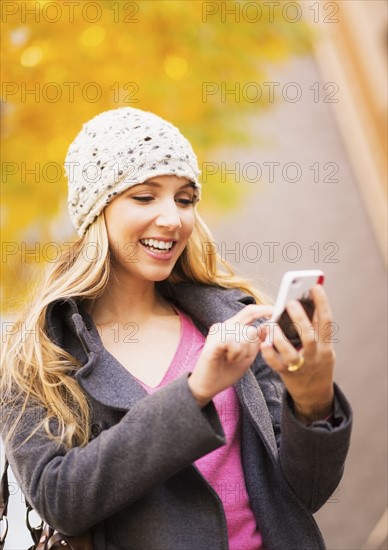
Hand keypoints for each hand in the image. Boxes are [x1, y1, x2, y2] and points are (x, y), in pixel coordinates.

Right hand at [188, 304, 273, 406]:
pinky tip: (227, 359)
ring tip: (230, 359)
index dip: (264, 310)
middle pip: (251, 329)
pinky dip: (235, 354)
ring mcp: (219, 331)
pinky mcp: (214, 340)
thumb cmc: (226, 370)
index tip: (277, 311)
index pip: (250, 312)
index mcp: (233, 327)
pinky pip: (235, 342)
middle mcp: (225, 326)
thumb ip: (256, 341)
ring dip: (242, 353)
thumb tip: (268, 327)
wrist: (208, 385)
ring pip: (246, 335)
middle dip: (251, 348)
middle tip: (238, 358)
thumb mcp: (247, 354)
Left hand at [260, 284, 335, 422]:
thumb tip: (306, 302)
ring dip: (280, 338)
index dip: (322, 303)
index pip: (327, 322)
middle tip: (290, 302)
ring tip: (272, 325)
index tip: (315, 287)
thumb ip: (316, 329)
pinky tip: (263, 343)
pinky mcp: (288, 374)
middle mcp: (316, 356)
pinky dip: (269, 354)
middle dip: (300, 319)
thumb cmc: (317, 362)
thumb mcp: (323, 346)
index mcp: (326, 345)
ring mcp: (302, 366)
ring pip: (291, 353)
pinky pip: (277, 364)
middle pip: (309, 336)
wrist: (315, 395)